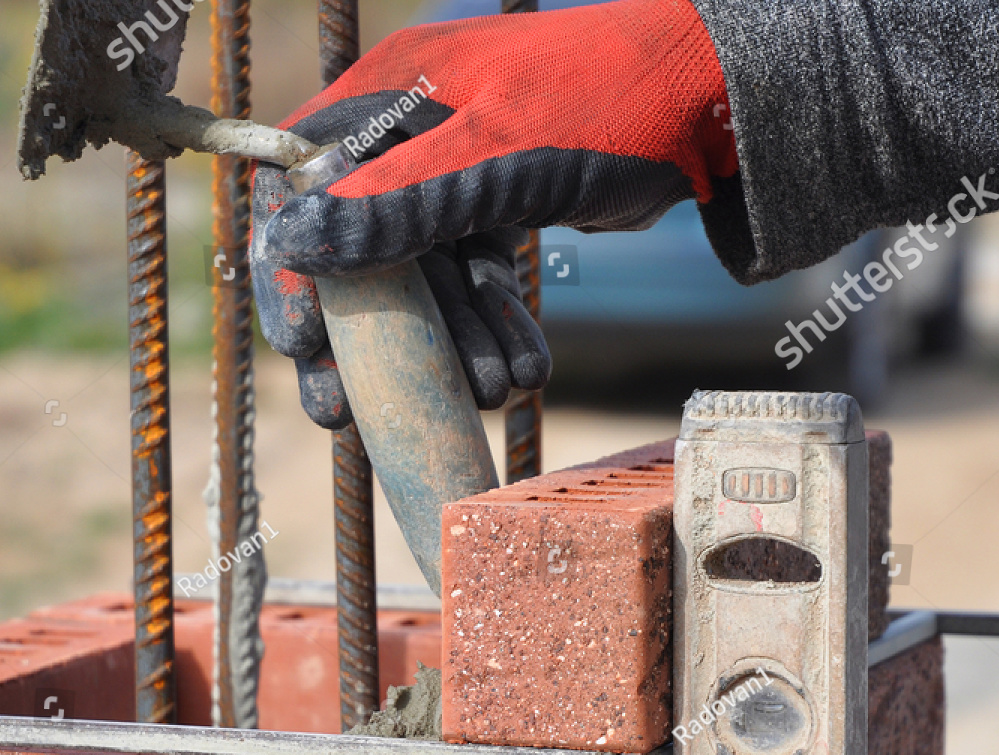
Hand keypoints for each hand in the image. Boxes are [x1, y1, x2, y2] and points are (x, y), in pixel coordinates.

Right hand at [249, 0, 735, 428]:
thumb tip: (287, 243)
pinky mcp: (500, 207)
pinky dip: (496, 326)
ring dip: (447, 345)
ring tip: (479, 397)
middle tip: (343, 414)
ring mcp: (456, 174)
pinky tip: (521, 376)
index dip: (291, 269)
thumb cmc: (603, 105)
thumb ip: (391, 206)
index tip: (303, 343)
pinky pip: (478, 279)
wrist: (711, 104)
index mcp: (384, 97)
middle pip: (358, 248)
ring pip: (426, 277)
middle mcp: (408, 134)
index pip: (300, 187)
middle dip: (364, 337)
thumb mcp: (489, 160)